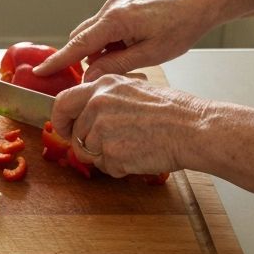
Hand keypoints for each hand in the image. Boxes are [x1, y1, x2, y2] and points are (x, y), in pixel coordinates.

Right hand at [33, 0, 221, 80]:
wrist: (197, 5)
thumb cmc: (180, 28)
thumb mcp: (150, 54)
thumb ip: (116, 66)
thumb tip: (90, 77)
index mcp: (115, 20)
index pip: (78, 44)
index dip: (58, 60)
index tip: (40, 72)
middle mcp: (110, 9)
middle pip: (82, 39)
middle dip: (85, 59)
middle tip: (102, 77)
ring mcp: (115, 6)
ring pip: (93, 35)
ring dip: (100, 52)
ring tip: (129, 60)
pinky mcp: (121, 7)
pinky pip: (104, 29)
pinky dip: (109, 44)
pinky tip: (130, 50)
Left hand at [51, 74, 207, 177]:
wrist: (194, 129)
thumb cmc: (173, 111)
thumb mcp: (134, 88)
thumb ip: (106, 97)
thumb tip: (87, 110)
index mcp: (102, 86)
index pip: (62, 102)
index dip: (60, 120)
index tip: (65, 129)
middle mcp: (97, 105)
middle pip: (75, 134)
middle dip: (86, 145)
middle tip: (104, 148)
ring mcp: (102, 130)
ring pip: (89, 153)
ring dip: (106, 157)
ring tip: (133, 147)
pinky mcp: (112, 153)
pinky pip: (106, 168)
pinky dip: (120, 168)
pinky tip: (139, 156)